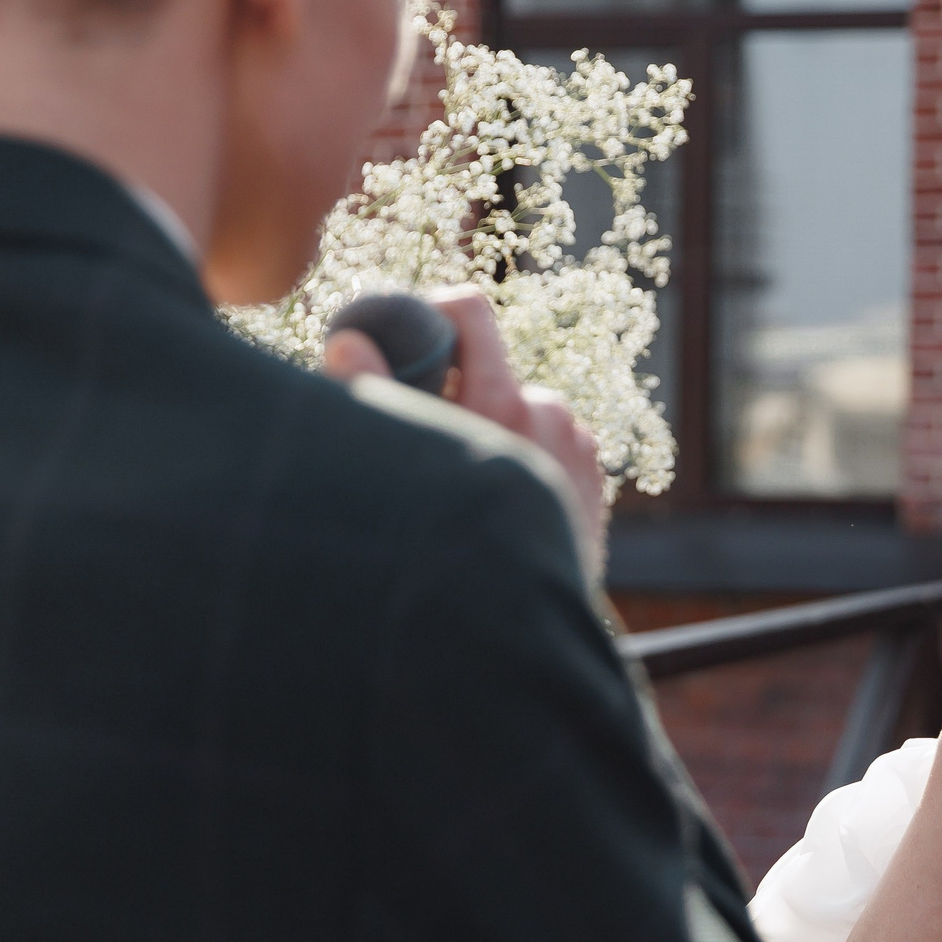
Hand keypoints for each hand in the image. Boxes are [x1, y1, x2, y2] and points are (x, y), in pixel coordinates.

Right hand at [325, 286, 605, 529]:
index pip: (472, 310)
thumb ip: (373, 395)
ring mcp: (577, 441)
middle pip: (491, 364)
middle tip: (429, 427)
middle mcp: (548, 413)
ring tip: (467, 482)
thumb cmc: (443, 550)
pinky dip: (525, 451)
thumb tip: (348, 337)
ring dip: (491, 425)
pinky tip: (505, 496)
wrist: (515, 630)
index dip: (434, 312)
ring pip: (520, 406)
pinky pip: (550, 437)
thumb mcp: (400, 469)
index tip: (410, 338)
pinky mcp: (594, 467)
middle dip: (456, 385)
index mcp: (501, 403)